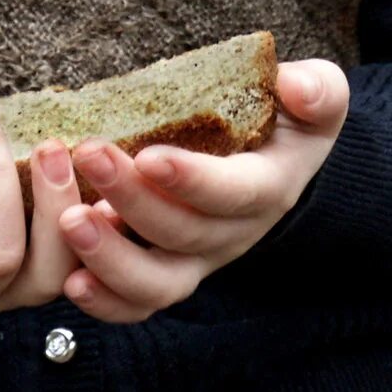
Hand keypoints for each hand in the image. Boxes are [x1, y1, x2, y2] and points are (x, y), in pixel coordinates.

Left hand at [57, 58, 348, 323]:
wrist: (279, 160)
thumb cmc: (290, 117)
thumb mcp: (321, 95)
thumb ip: (320, 89)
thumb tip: (294, 85)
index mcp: (270, 188)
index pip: (233, 193)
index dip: (192, 181)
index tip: (148, 156)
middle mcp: (233, 234)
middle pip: (183, 233)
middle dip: (133, 198)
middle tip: (89, 154)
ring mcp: (198, 260)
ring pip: (158, 283)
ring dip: (111, 258)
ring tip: (70, 221)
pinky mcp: (166, 272)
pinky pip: (138, 305)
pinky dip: (106, 303)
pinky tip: (73, 281)